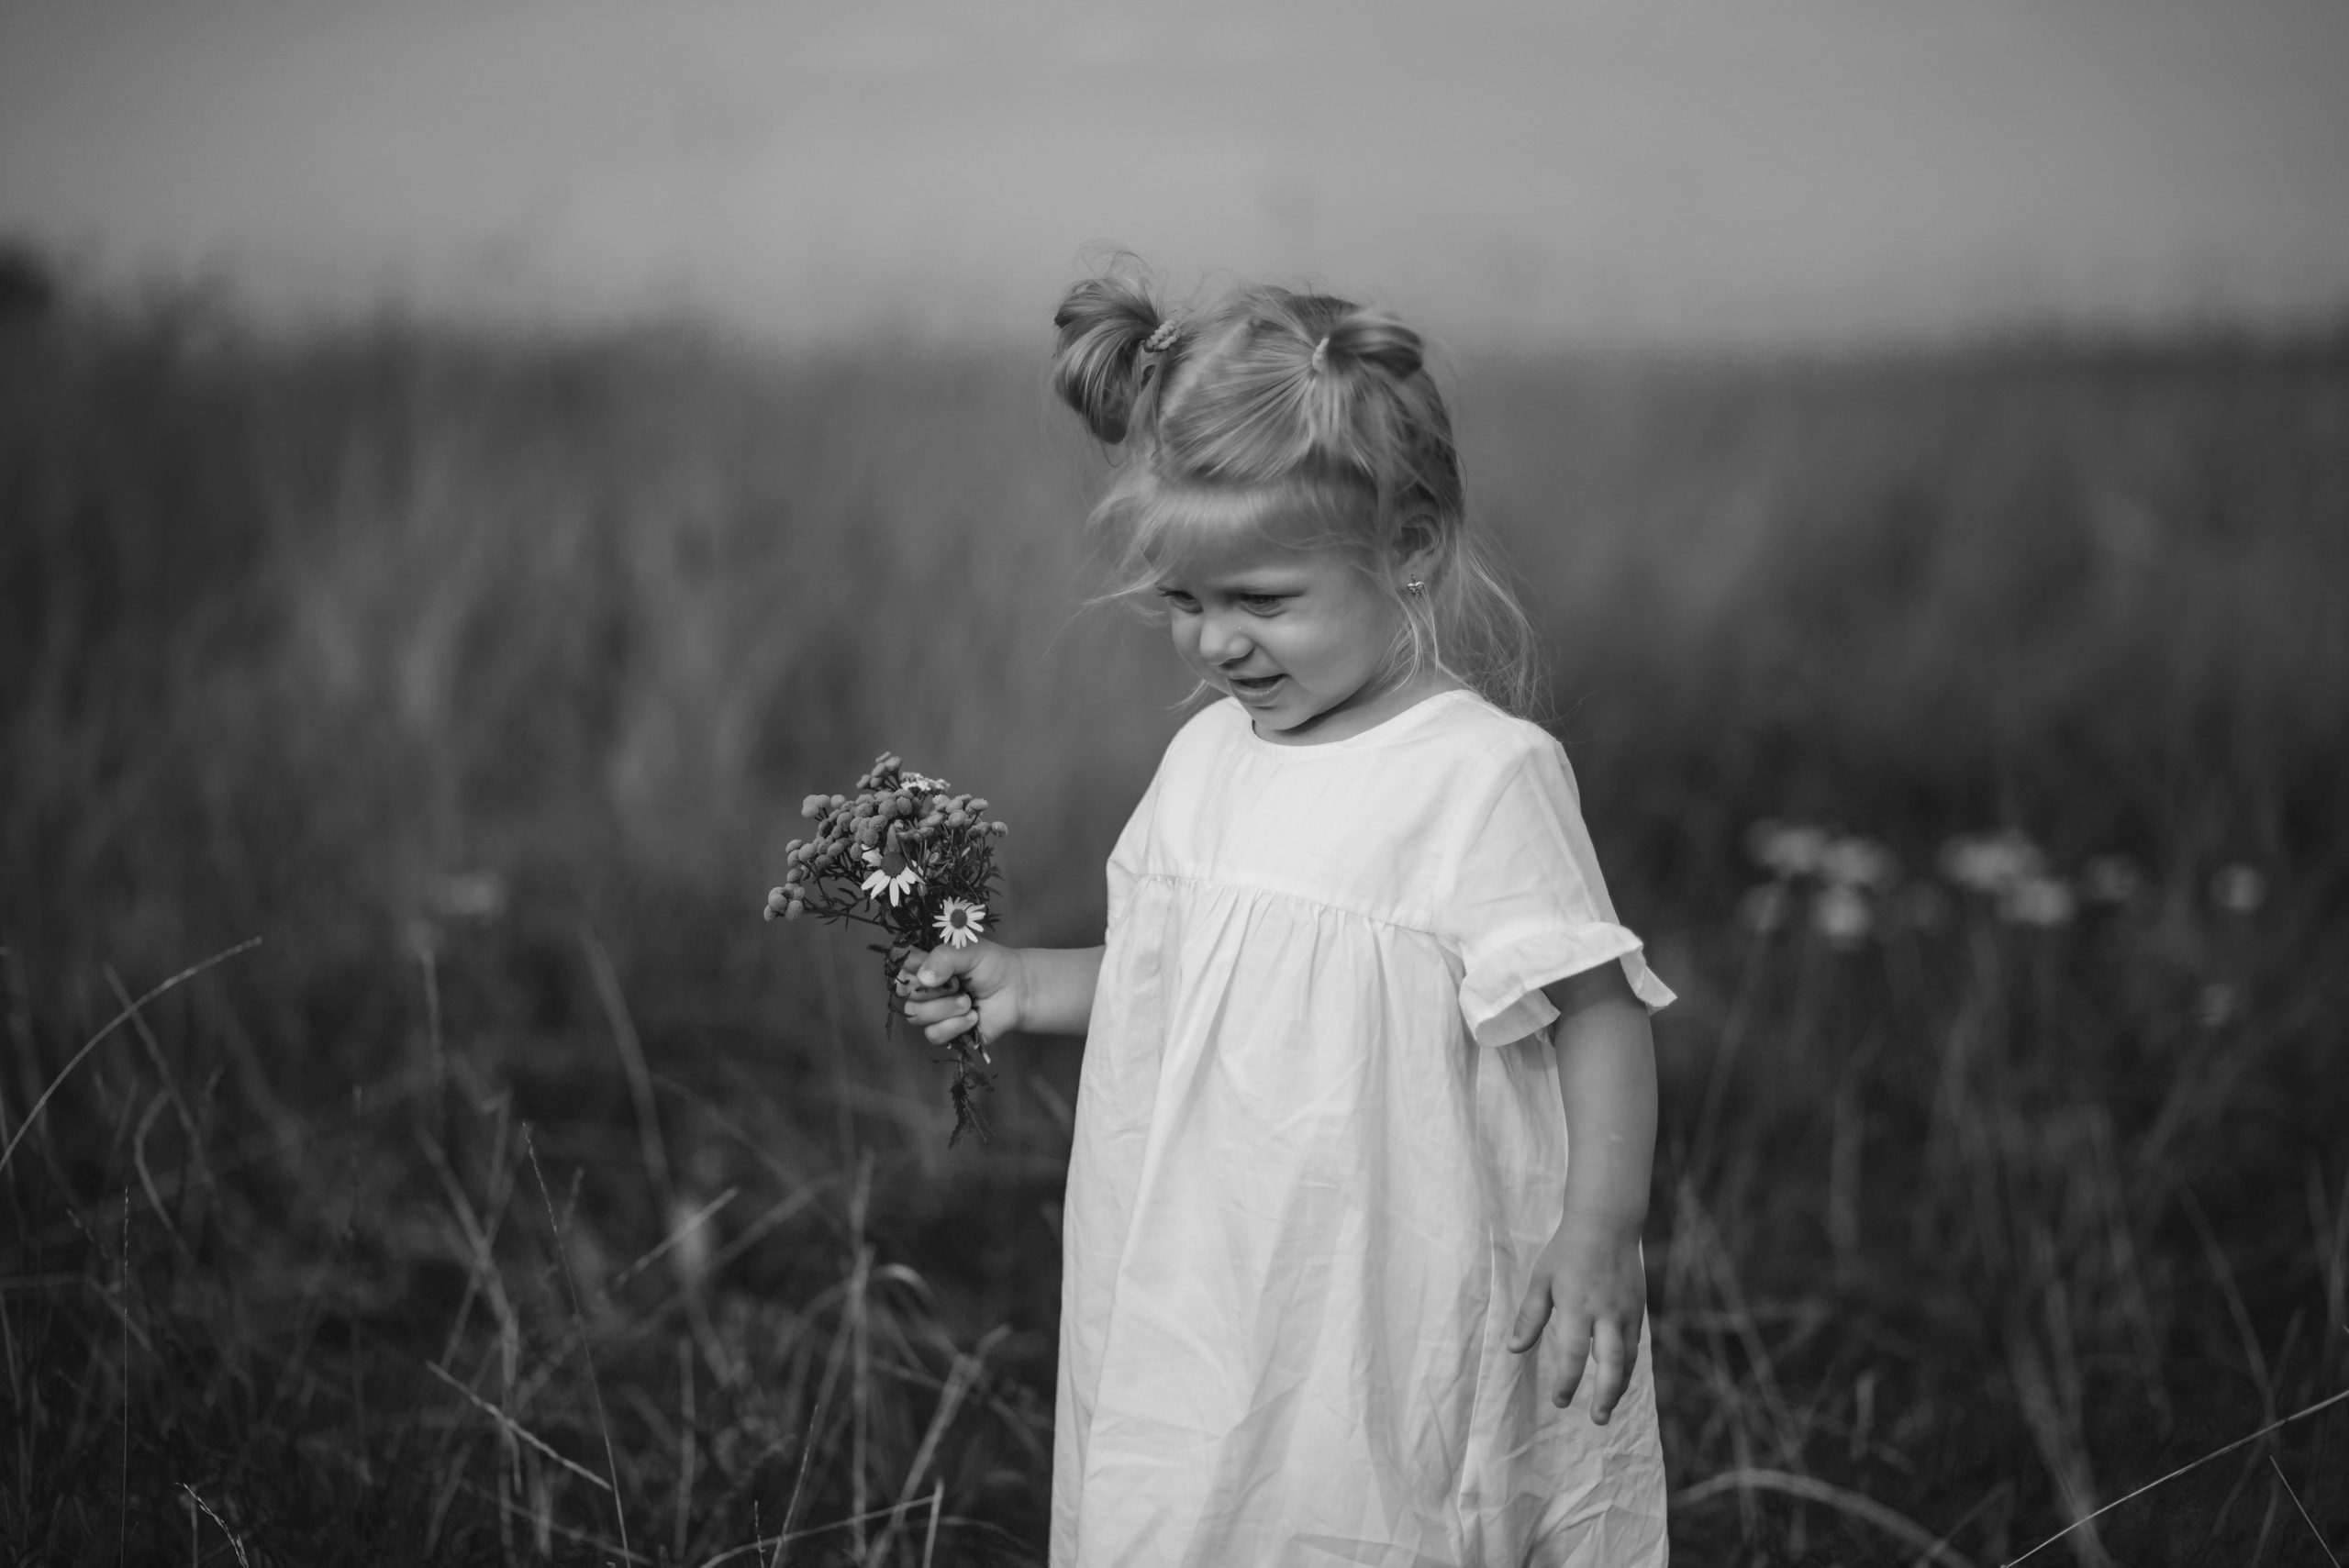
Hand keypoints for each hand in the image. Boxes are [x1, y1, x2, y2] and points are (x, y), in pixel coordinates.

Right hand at [896, 940, 1024, 1045]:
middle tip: (959, 984)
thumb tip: (923, 978)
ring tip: (969, 1002)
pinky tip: (972, 1018)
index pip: (900, 967)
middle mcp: (923, 989)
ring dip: (947, 1009)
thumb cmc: (991, 965)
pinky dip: (954, 1026)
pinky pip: (934, 1035)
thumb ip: (943, 958)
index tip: (930, 967)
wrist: (1017, 990)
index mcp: (924, 964)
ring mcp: (932, 1013)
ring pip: (917, 1016)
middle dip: (936, 991)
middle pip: (907, 995)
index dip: (912, 969)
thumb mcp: (968, 951)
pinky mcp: (944, 1033)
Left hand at [1506, 1210, 1645, 1423]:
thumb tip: (1514, 1349)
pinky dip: (1627, 1367)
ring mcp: (1626, 1312)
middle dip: (1605, 1395)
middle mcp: (1606, 1312)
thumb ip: (1530, 1316)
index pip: (1573, 1353)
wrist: (1607, 1224)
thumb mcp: (1541, 1279)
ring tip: (1607, 1409)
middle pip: (1611, 1363)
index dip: (1567, 1380)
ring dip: (1619, 1387)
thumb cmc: (1567, 1251)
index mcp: (1578, 1305)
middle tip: (1597, 1419)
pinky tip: (1617, 1380)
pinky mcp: (1637, 1309)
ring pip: (1629, 1359)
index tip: (1560, 1400)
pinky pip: (1635, 1346)